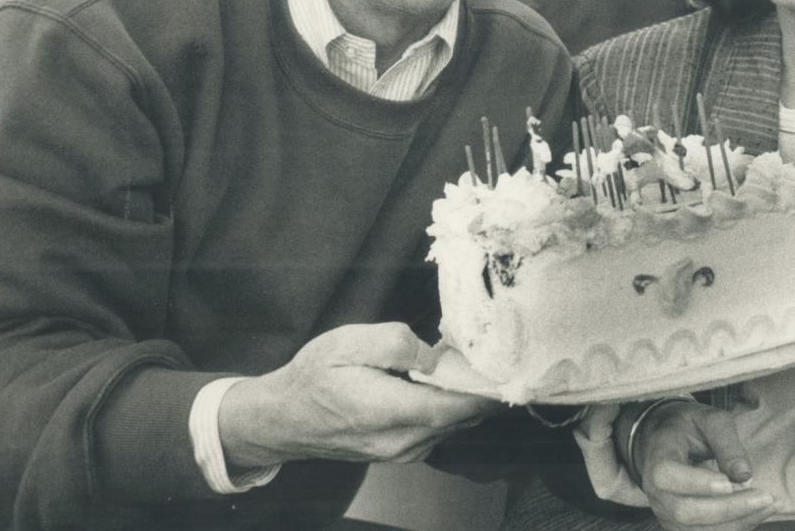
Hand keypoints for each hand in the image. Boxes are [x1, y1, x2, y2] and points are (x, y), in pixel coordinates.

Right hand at [217, 323, 498, 468]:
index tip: (510, 369)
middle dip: (478, 387)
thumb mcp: (349, 342)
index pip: (455, 407)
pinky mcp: (399, 452)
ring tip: (463, 363)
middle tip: (489, 353)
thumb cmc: (313, 378)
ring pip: (450, 425)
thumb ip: (397, 344)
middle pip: (459, 418)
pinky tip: (439, 382)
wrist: (283, 418)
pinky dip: (446, 407)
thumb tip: (434, 355)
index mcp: (388, 412)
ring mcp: (401, 453)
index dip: (486, 390)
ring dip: (462, 397)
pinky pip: (436, 430)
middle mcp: (400, 442)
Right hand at [635, 401, 773, 530]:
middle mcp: (655, 491)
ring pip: (699, 530)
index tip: (728, 482)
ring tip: (770, 504)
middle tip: (764, 496)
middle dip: (728, 508)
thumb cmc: (691, 426)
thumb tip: (744, 475)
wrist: (670, 439)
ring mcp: (666, 513)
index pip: (666, 475)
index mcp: (657, 456)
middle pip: (685, 511)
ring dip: (738, 521)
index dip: (696, 483)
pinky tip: (758, 512)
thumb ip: (726, 442)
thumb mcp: (709, 419)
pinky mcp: (681, 526)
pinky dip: (736, 526)